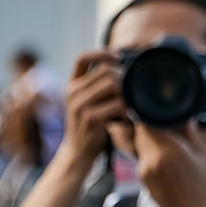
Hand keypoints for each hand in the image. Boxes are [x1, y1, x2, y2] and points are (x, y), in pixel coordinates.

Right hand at [63, 50, 125, 166]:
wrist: (78, 152)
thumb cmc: (91, 126)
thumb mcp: (88, 103)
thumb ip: (98, 87)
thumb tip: (123, 67)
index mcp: (72, 85)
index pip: (82, 58)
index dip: (101, 54)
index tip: (119, 58)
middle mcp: (73, 92)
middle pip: (105, 71)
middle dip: (124, 78)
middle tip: (134, 92)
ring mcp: (80, 105)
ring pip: (113, 85)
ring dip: (128, 94)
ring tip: (132, 106)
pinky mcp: (91, 118)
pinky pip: (118, 104)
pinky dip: (129, 110)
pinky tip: (129, 118)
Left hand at [133, 121, 205, 206]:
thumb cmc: (201, 185)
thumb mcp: (204, 155)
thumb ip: (191, 133)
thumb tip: (184, 116)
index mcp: (170, 150)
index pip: (148, 122)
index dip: (152, 115)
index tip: (161, 114)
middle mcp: (152, 157)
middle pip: (140, 131)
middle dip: (150, 126)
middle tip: (163, 127)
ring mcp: (144, 168)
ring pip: (138, 142)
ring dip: (148, 139)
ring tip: (165, 144)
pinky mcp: (141, 175)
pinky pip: (141, 155)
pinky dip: (149, 152)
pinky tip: (164, 159)